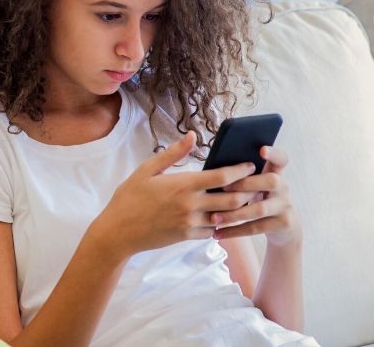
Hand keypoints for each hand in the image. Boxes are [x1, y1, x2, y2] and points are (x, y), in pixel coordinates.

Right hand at [87, 131, 259, 261]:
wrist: (118, 232)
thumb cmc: (129, 198)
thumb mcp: (146, 170)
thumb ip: (172, 153)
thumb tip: (191, 136)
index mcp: (182, 185)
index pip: (222, 178)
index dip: (240, 171)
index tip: (249, 165)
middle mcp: (190, 205)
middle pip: (232, 199)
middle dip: (248, 191)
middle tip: (255, 184)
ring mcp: (190, 223)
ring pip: (227, 217)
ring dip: (239, 209)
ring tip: (247, 199)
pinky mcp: (187, 237)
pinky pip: (214, 231)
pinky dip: (223, 223)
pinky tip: (226, 216)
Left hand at [211, 145, 301, 246]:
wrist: (284, 228)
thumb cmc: (260, 199)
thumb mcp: (256, 185)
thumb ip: (244, 176)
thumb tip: (213, 169)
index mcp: (276, 173)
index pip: (280, 159)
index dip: (274, 153)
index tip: (262, 149)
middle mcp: (283, 187)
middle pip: (271, 181)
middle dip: (246, 184)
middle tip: (223, 187)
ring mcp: (285, 206)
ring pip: (259, 209)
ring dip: (234, 214)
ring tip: (213, 218)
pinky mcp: (283, 224)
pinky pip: (256, 227)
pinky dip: (235, 231)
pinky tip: (218, 234)